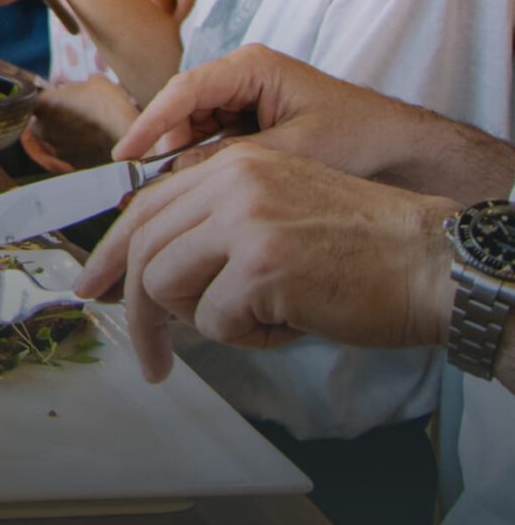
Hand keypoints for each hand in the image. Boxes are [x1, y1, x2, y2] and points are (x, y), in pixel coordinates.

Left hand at [26, 78, 138, 168]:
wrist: (127, 140)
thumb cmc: (109, 106)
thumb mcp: (95, 82)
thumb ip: (77, 85)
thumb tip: (74, 90)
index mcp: (43, 104)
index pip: (32, 99)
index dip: (45, 98)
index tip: (56, 98)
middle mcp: (42, 128)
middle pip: (40, 120)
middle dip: (53, 118)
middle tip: (74, 114)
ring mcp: (54, 148)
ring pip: (54, 138)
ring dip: (65, 134)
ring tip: (87, 129)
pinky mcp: (68, 164)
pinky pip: (68, 153)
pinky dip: (76, 149)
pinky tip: (93, 143)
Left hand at [75, 142, 454, 381]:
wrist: (431, 262)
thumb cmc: (362, 248)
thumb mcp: (276, 209)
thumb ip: (216, 223)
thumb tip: (155, 268)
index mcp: (231, 165)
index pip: (145, 207)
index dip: (112, 254)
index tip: (93, 287)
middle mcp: (230, 181)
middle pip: (143, 247)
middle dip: (136, 311)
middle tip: (149, 358)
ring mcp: (244, 220)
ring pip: (165, 284)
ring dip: (204, 322)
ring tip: (259, 320)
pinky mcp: (262, 265)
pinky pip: (215, 321)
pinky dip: (248, 338)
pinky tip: (290, 324)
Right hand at [112, 45, 514, 200]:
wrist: (408, 153)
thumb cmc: (363, 141)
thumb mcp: (297, 151)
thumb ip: (234, 160)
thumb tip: (177, 176)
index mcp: (252, 68)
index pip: (185, 90)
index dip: (150, 122)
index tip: (126, 153)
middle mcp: (242, 79)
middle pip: (182, 109)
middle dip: (162, 146)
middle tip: (141, 186)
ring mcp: (245, 102)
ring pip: (192, 129)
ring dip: (180, 160)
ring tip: (165, 195)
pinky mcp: (251, 126)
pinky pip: (211, 143)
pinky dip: (201, 167)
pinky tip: (195, 193)